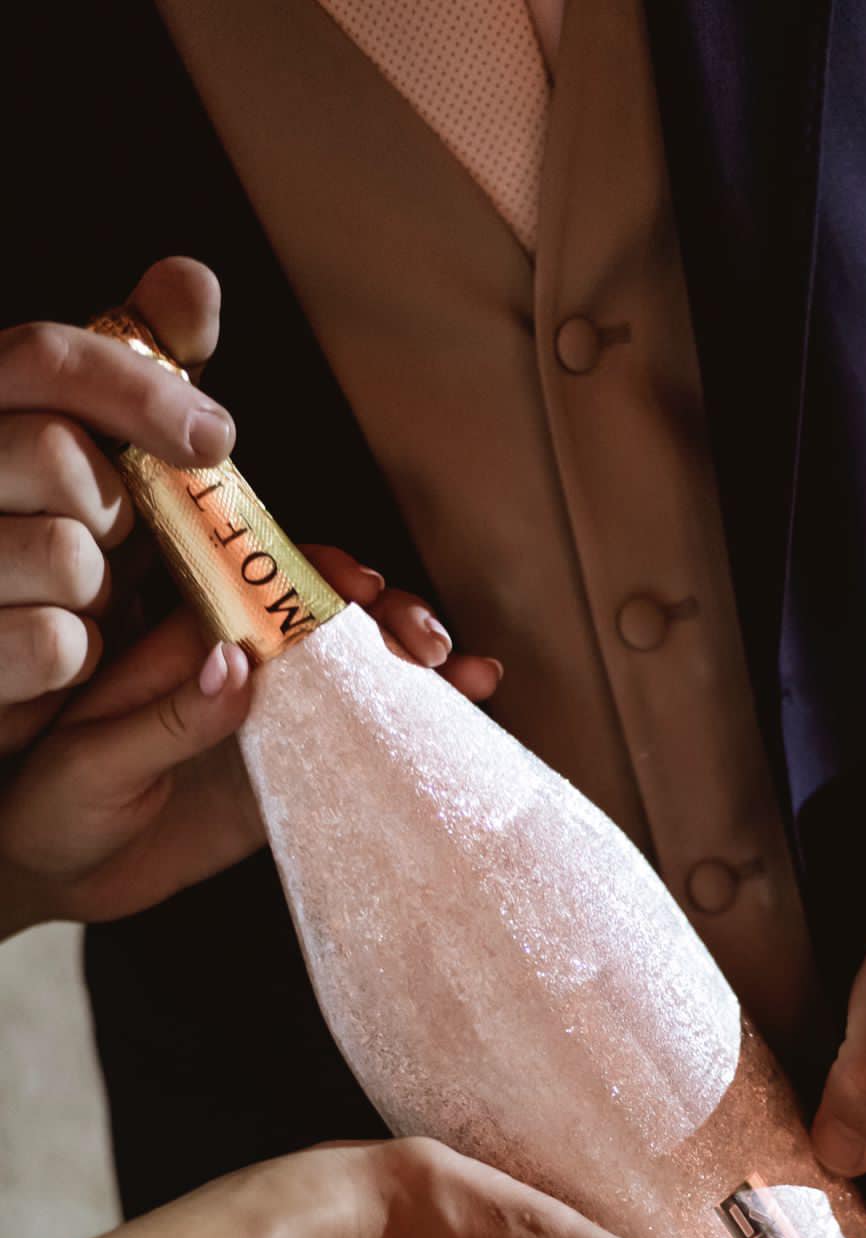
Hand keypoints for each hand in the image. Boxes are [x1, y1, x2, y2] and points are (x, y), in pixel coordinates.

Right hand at [0, 256, 235, 754]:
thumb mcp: (96, 463)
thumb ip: (138, 371)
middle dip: (119, 514)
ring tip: (75, 608)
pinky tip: (57, 664)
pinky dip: (75, 662)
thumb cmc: (46, 557)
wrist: (1, 704)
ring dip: (99, 598)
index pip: (47, 357)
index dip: (139, 388)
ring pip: (63, 556)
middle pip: (59, 456)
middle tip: (115, 550)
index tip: (218, 439)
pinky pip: (52, 644)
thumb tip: (192, 280)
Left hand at [0, 547, 501, 934]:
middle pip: (330, 623)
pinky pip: (364, 746)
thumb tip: (238, 663)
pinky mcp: (298, 778)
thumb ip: (169, 716)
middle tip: (425, 645)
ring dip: (417, 666)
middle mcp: (240, 673)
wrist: (58, 881)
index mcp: (182, 647)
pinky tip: (469, 711)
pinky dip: (419, 727)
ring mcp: (275, 723)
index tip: (363, 589)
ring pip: (359, 678)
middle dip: (388, 619)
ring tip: (467, 674)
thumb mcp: (94, 765)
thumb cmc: (52, 810)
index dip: (320, 577)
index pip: (263, 590)